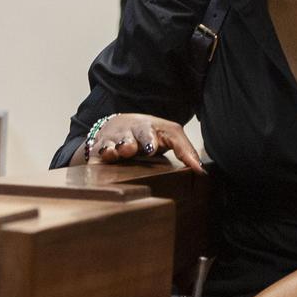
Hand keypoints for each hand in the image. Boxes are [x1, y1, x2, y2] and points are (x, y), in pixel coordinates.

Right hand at [85, 113, 205, 173]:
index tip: (153, 148)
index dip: (155, 141)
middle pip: (131, 136)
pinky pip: (95, 154)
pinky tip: (98, 161)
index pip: (157, 133)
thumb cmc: (147, 133)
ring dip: (113, 149)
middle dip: (134, 142)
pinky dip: (96, 157)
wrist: (116, 125)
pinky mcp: (97, 150)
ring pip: (111, 145)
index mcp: (148, 129)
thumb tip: (201, 171)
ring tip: (116, 153)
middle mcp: (130, 133)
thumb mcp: (168, 136)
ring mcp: (112, 141)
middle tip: (135, 148)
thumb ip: (186, 152)